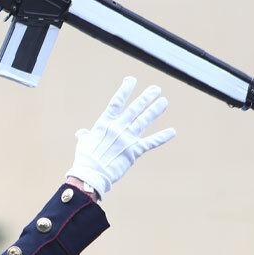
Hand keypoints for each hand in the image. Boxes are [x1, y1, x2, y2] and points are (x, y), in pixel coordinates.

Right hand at [65, 76, 175, 199]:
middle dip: (146, 98)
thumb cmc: (84, 160)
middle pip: (134, 109)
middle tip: (156, 89)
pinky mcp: (134, 151)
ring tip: (164, 101)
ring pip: (144, 121)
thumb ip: (85, 136)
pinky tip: (172, 131)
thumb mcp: (83, 144)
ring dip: (155, 110)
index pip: (116, 103)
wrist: (90, 175)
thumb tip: (81, 133)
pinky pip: (151, 142)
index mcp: (104, 124)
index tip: (131, 80)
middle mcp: (117, 128)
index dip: (125, 90)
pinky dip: (162, 137)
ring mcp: (127, 139)